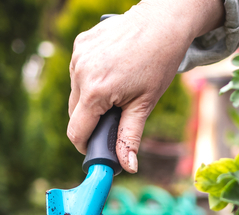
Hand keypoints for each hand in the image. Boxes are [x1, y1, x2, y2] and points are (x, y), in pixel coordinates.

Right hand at [68, 0, 223, 172]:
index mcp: (95, 92)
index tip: (98, 148)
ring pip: (76, 92)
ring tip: (117, 89)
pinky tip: (112, 71)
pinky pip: (79, 71)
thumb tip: (128, 167)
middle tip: (116, 116)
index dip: (86, 145)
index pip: (76, 132)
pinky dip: (91, 78)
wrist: (162, 22)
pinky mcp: (80, 44)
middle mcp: (80, 72)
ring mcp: (78, 56)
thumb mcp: (145, 104)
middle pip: (75, 113)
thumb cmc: (158, 63)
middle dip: (92, 121)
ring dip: (91, 99)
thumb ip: (130, 137)